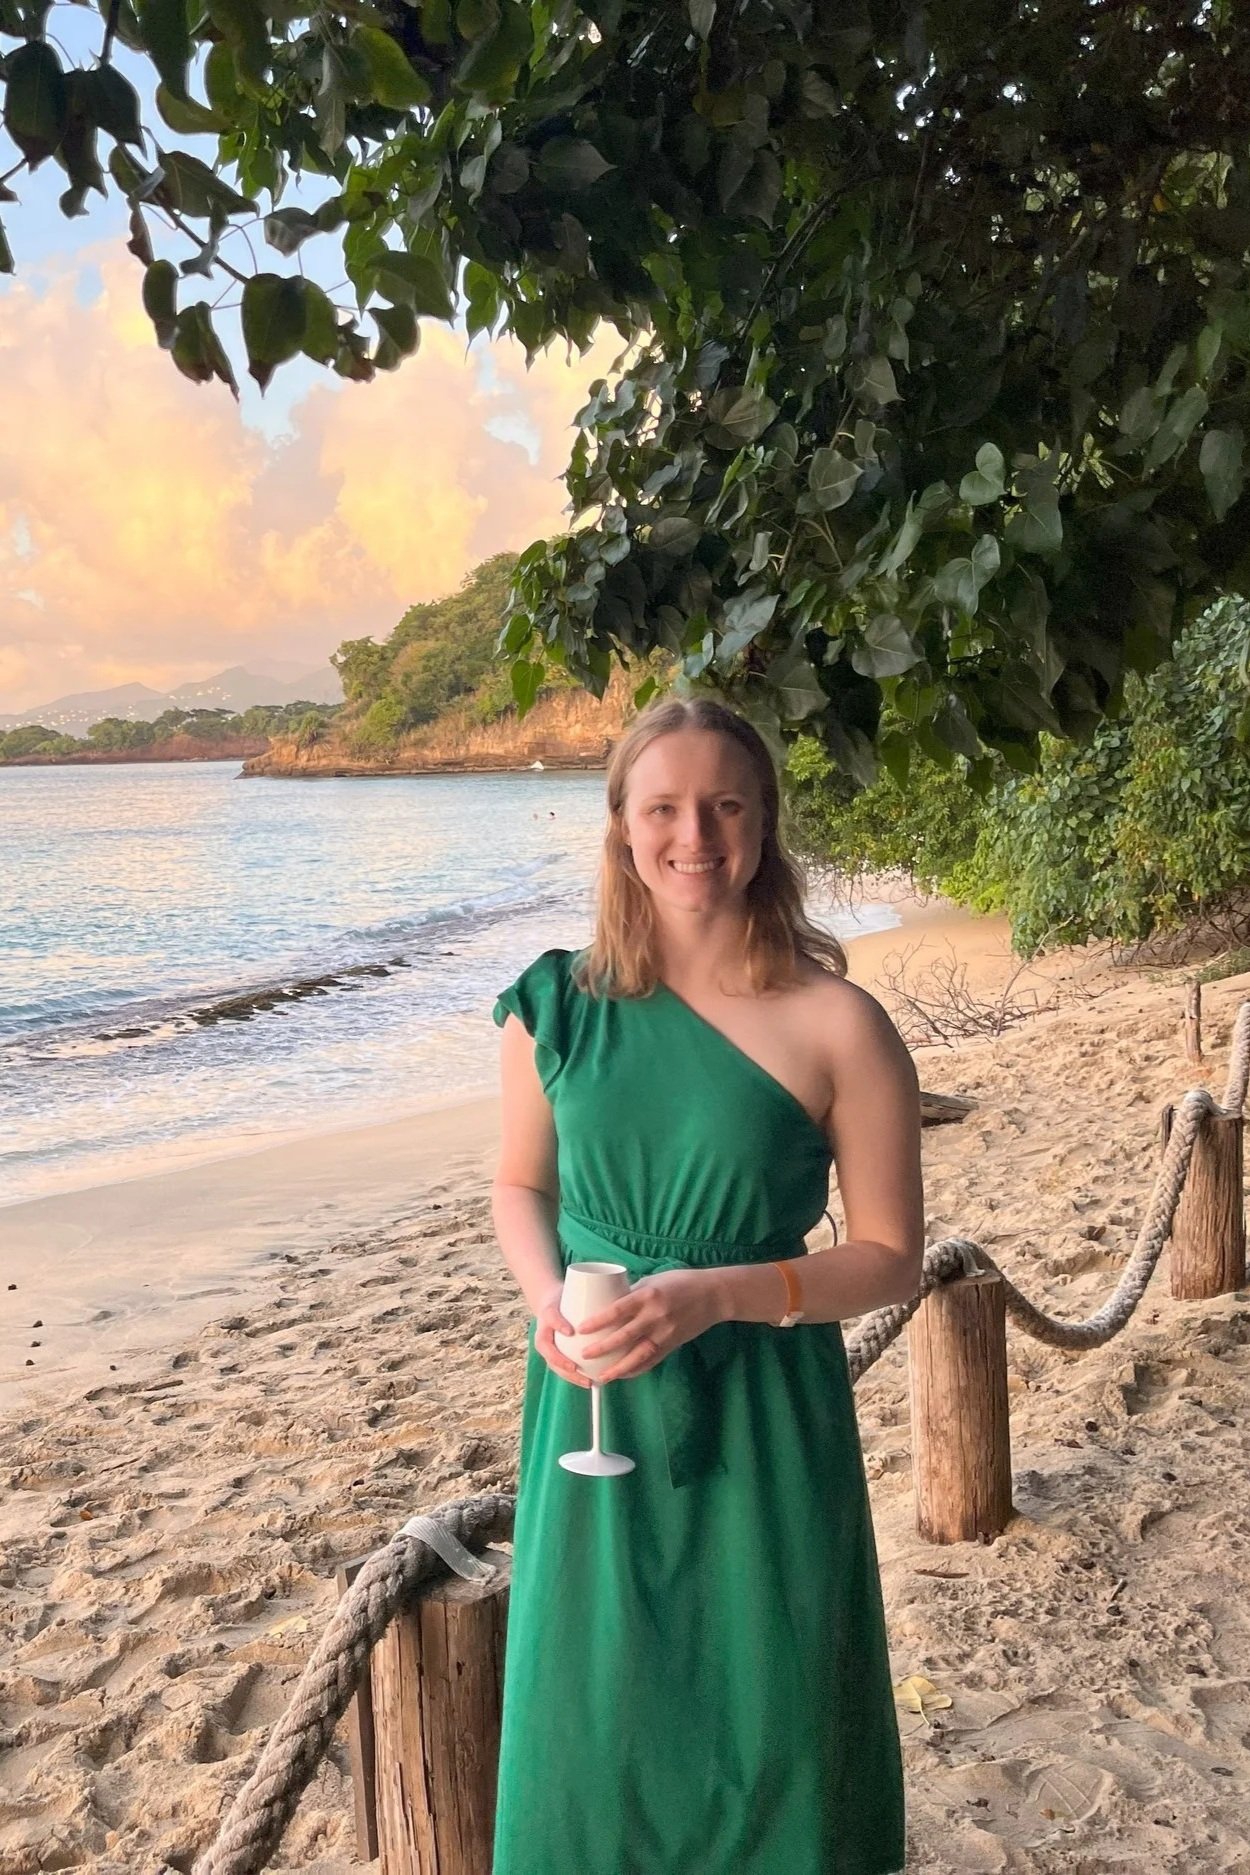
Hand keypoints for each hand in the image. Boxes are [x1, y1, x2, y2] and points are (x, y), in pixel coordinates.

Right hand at [533, 1285, 591, 1387]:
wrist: (550, 1304)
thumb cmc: (565, 1298)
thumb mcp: (571, 1291)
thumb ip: (587, 1292)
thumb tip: (622, 1291)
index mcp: (548, 1314)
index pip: (551, 1318)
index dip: (558, 1325)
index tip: (570, 1331)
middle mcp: (545, 1333)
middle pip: (548, 1350)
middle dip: (562, 1362)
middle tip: (576, 1368)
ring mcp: (548, 1347)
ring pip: (555, 1365)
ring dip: (570, 1376)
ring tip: (588, 1382)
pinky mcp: (555, 1355)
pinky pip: (563, 1369)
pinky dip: (575, 1378)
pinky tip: (590, 1383)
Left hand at [577, 1269, 724, 1381]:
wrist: (713, 1295)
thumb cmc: (681, 1282)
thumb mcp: (654, 1281)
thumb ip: (634, 1294)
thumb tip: (610, 1303)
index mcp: (648, 1295)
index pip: (618, 1310)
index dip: (598, 1321)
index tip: (581, 1328)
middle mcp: (655, 1316)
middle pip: (624, 1336)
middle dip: (602, 1348)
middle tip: (584, 1356)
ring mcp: (665, 1332)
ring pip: (638, 1355)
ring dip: (618, 1368)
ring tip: (601, 1377)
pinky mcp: (672, 1344)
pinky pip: (651, 1361)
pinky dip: (636, 1370)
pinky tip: (623, 1375)